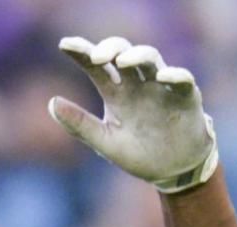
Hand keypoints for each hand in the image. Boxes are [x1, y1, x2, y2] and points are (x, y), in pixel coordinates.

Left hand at [49, 36, 217, 194]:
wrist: (172, 172)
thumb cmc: (138, 152)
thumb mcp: (104, 141)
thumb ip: (80, 124)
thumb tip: (51, 102)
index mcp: (116, 93)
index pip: (97, 66)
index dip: (81, 53)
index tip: (64, 45)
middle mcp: (138, 85)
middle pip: (123, 53)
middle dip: (110, 48)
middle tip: (96, 56)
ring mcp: (162, 88)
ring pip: (151, 59)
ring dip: (137, 56)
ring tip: (122, 61)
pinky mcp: (186, 97)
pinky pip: (182, 80)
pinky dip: (174, 76)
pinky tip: (162, 77)